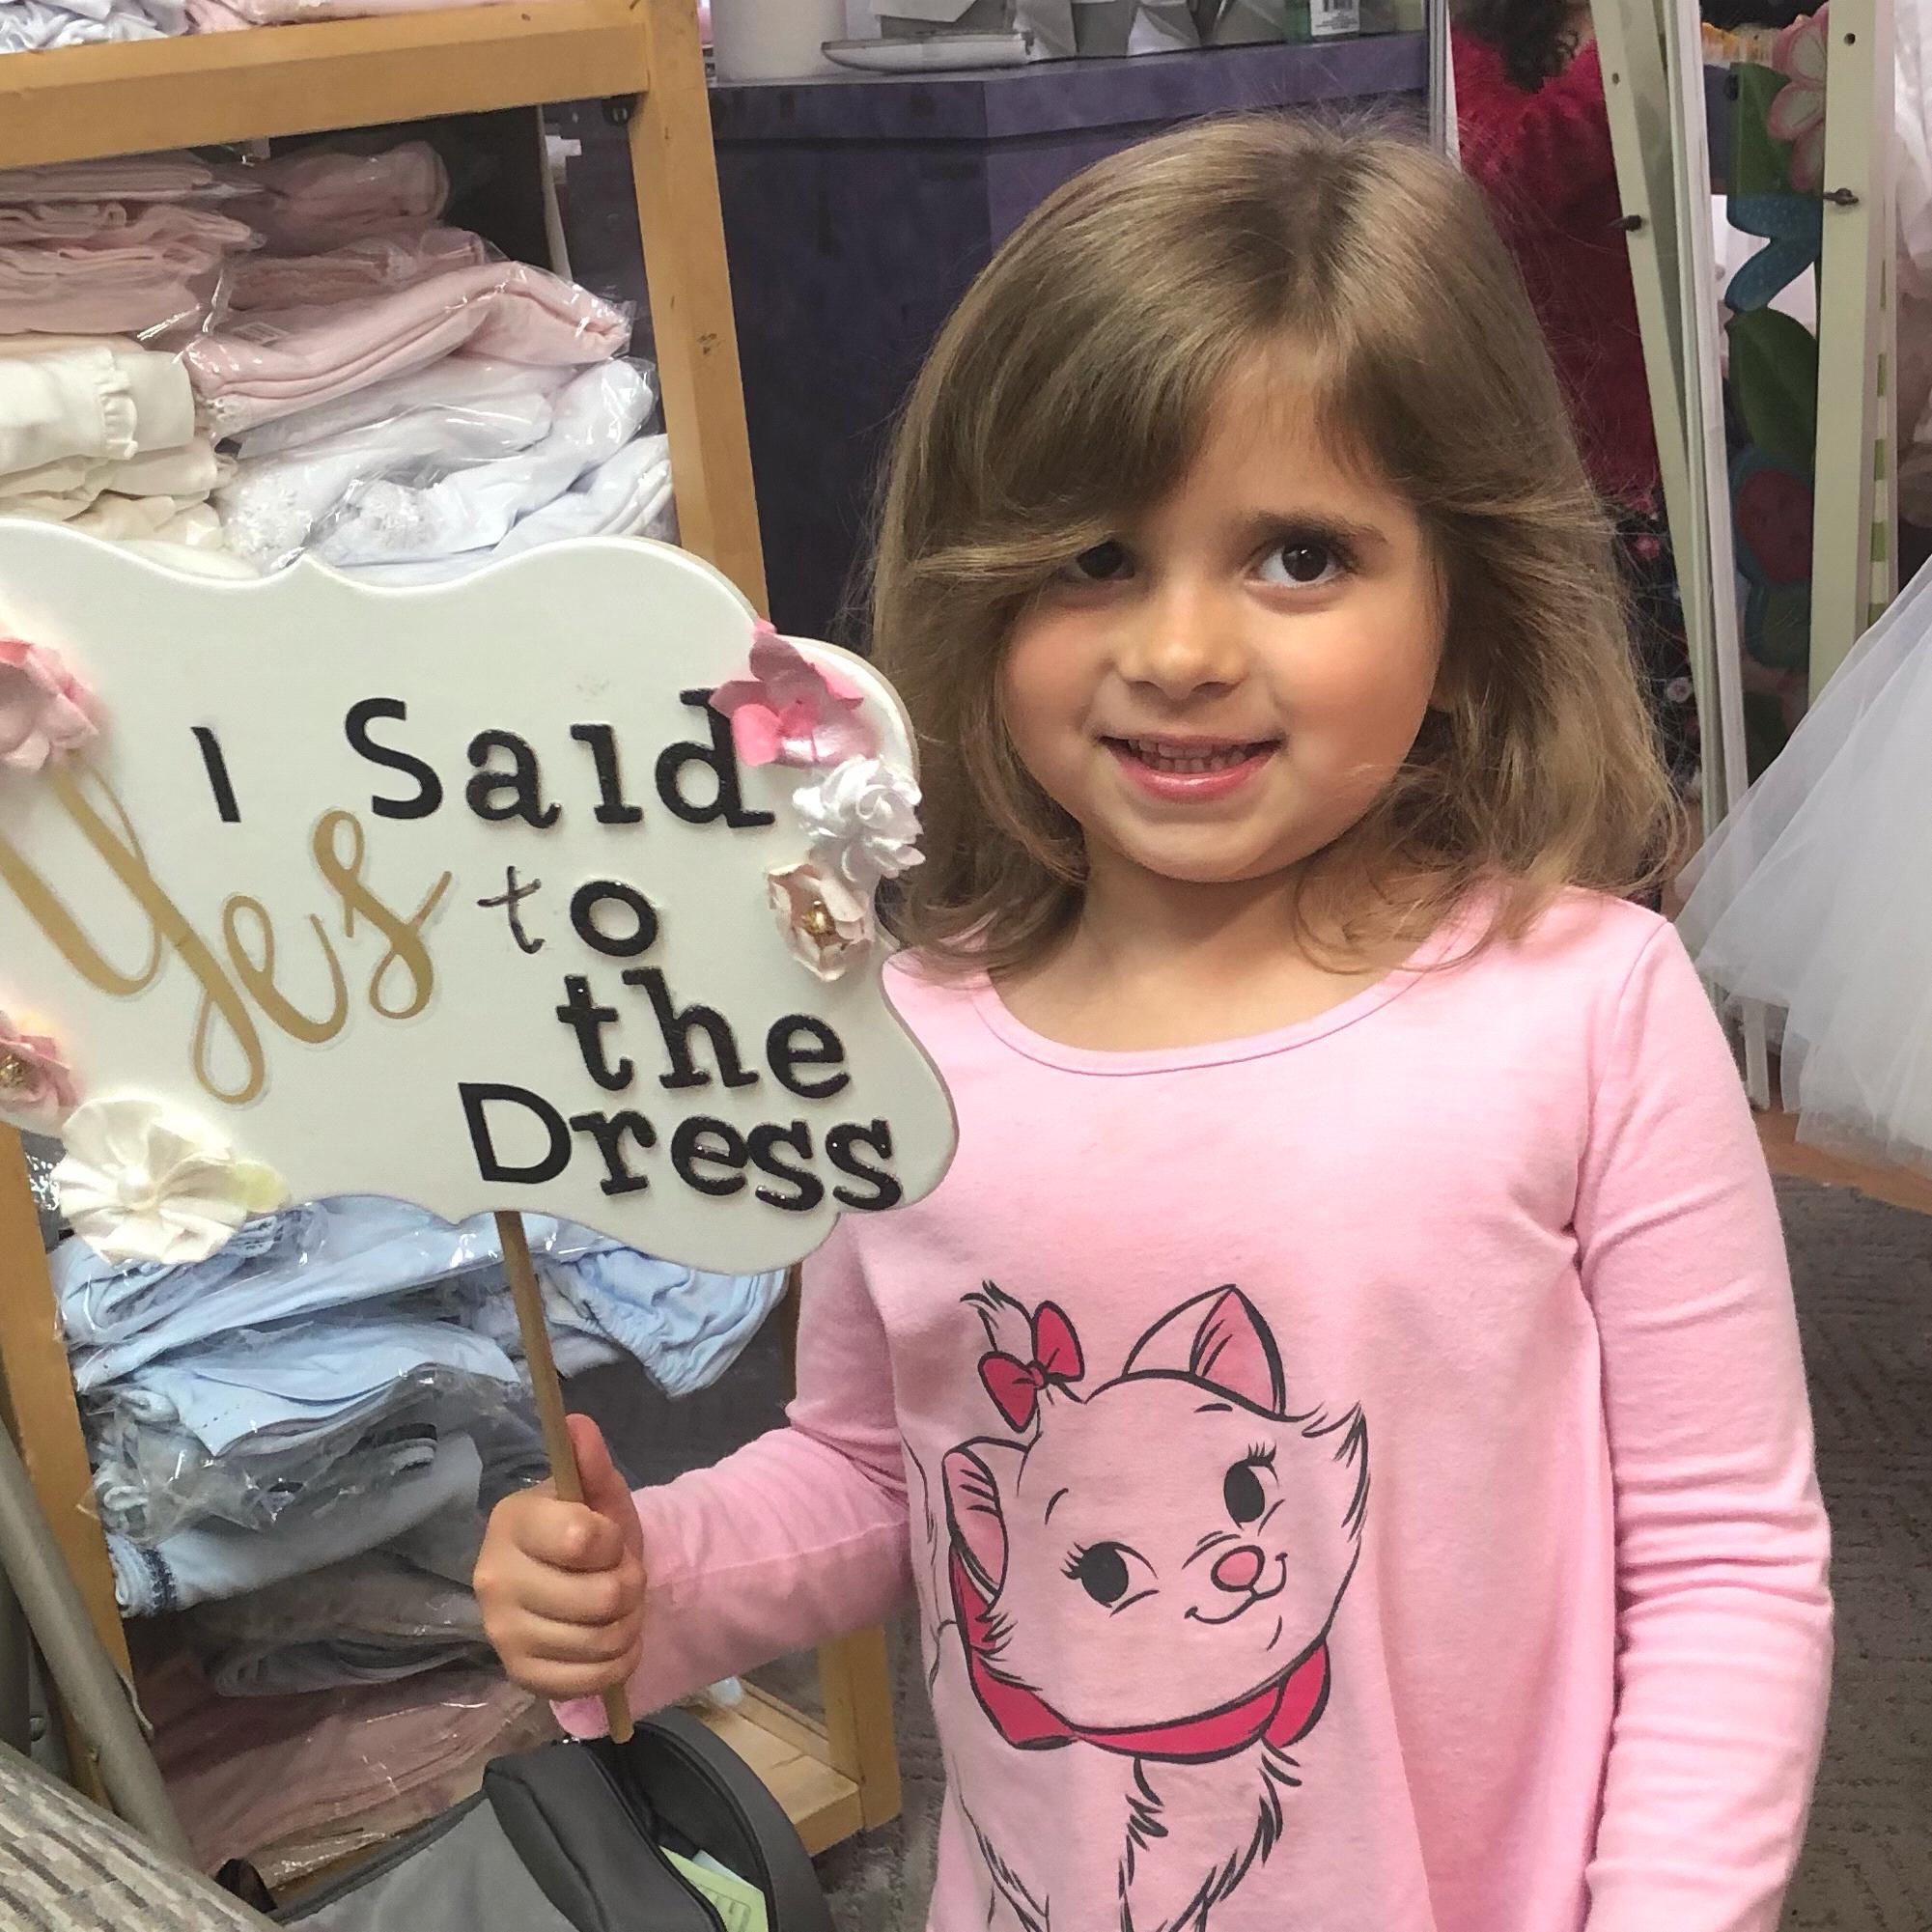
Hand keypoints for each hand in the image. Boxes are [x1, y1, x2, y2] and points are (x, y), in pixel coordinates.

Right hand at [475, 1413, 645, 1700]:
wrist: (574, 1583)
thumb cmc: (588, 1531)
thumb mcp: (599, 1495)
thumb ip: (591, 1463)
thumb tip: (578, 1424)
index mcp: (511, 1522)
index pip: (581, 1538)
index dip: (612, 1541)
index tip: (607, 1537)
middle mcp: (492, 1579)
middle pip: (600, 1598)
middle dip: (629, 1586)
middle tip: (620, 1576)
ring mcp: (501, 1633)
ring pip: (601, 1641)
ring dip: (628, 1625)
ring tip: (618, 1608)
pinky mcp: (518, 1675)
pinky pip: (591, 1681)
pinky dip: (618, 1663)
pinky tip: (612, 1642)